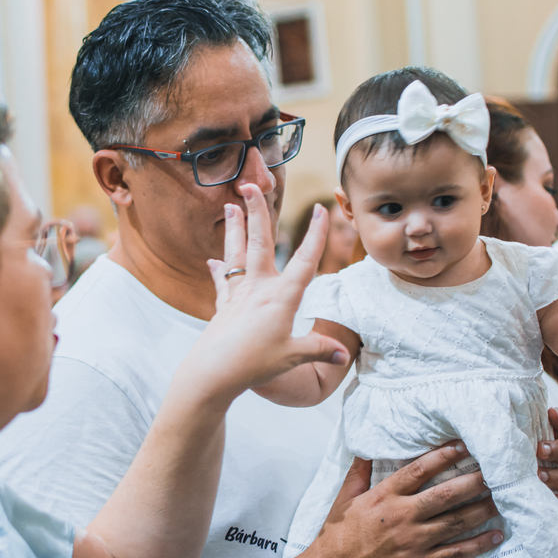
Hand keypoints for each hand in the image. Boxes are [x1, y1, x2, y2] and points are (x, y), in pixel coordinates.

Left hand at [183, 184, 346, 402]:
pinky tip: (213, 261)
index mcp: (281, 298)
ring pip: (236, 254)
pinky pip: (222, 283)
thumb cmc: (254, 365)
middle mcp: (259, 289)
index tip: (321, 209)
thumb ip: (320, 350)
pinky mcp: (223, 307)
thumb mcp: (292, 357)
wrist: (212, 373)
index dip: (316, 235)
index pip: (305, 261)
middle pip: (260, 243)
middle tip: (249, 185)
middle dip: (257, 212)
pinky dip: (219, 270)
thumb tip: (345, 354)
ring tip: (229, 206)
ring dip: (234, 229)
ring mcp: (238, 295)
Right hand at [294, 442, 501, 557]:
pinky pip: (455, 554)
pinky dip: (478, 545)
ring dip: (483, 509)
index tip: (464, 445)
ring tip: (503, 498)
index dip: (443, 456)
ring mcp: (413, 542)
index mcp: (383, 497)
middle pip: (446, 494)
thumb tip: (366, 448)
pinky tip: (496, 536)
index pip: (419, 470)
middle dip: (474, 480)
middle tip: (497, 470)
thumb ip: (359, 473)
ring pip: (456, 522)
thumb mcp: (343, 501)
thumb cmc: (335, 539)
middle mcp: (402, 516)